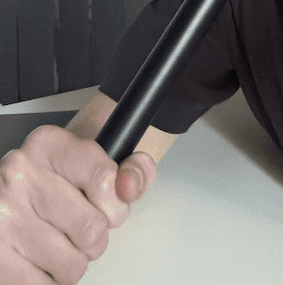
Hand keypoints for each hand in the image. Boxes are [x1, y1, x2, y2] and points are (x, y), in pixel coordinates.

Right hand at [0, 124, 155, 284]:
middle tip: (80, 228)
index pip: (105, 181)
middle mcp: (20, 174)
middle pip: (91, 229)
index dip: (116, 205)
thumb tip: (128, 186)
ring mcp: (2, 215)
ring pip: (71, 264)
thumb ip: (134, 168)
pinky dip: (50, 282)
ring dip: (72, 263)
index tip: (107, 205)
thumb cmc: (67, 180)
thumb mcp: (103, 159)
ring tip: (58, 243)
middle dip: (96, 238)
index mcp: (51, 145)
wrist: (22, 191)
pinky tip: (42, 261)